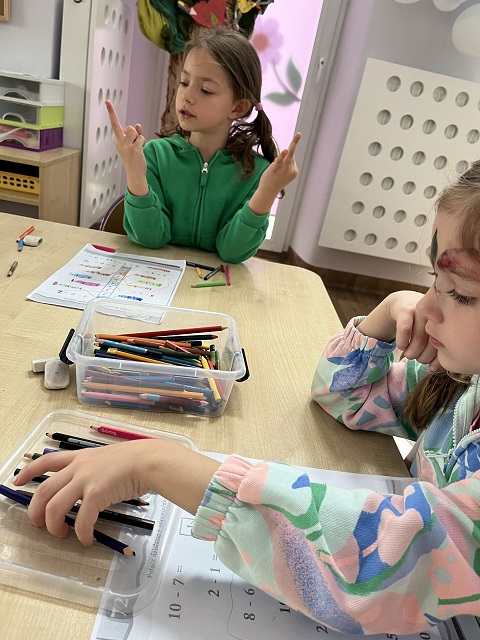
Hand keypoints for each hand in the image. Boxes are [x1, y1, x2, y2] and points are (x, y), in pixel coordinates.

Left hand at [13, 440, 218, 545]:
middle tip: (39, 524)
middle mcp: (78, 467)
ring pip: (54, 507)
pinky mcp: (96, 494)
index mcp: (80, 457)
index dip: (29, 471)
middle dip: (35, 511)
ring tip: (61, 534)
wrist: (150, 460)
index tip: (17, 481)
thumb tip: (88, 488)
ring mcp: (85, 480)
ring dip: (53, 526)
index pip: (46, 460)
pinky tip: (84, 539)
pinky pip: (81, 520)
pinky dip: (80, 533)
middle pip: (43, 490)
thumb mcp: (108, 459)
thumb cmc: (135, 460)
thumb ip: (94, 469)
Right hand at [105, 100, 147, 195]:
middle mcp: (120, 142)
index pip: (114, 124)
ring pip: (136, 132)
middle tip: (134, 145)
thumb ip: (135, 133)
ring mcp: (127, 146)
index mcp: (118, 140)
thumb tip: (137, 125)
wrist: (135, 174)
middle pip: (130, 127)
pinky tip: (140, 152)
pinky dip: (143, 143)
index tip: (107, 101)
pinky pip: (142, 138)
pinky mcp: (134, 149)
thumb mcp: (132, 144)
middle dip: (135, 134)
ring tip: (138, 148)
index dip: (111, 112)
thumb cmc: (133, 159)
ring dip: (140, 138)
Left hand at [249, 133, 300, 214]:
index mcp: (294, 171)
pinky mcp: (275, 169)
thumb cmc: (275, 181)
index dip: (284, 157)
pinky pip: (280, 160)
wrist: (268, 191)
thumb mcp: (283, 172)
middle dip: (295, 143)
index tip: (280, 167)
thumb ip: (284, 163)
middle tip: (299, 133)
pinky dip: (282, 155)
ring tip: (298, 135)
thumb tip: (285, 152)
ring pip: (288, 155)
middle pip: (291, 154)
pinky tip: (285, 150)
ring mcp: (283, 169)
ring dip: (292, 146)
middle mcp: (290, 169)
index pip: (291, 158)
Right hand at [357, 291, 439, 368]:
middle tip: (417, 359)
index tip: (430, 365)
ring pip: (419, 338)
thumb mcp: (428, 335)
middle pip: (432, 343)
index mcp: (446, 322)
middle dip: (423, 357)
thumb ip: (433, 350)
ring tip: (408, 354)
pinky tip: (401, 347)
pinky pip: (405, 329)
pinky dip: (402, 342)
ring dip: (412, 352)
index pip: (445, 346)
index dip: (437, 360)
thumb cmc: (419, 324)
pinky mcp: (405, 310)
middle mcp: (435, 315)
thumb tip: (433, 369)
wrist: (402, 303)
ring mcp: (420, 312)